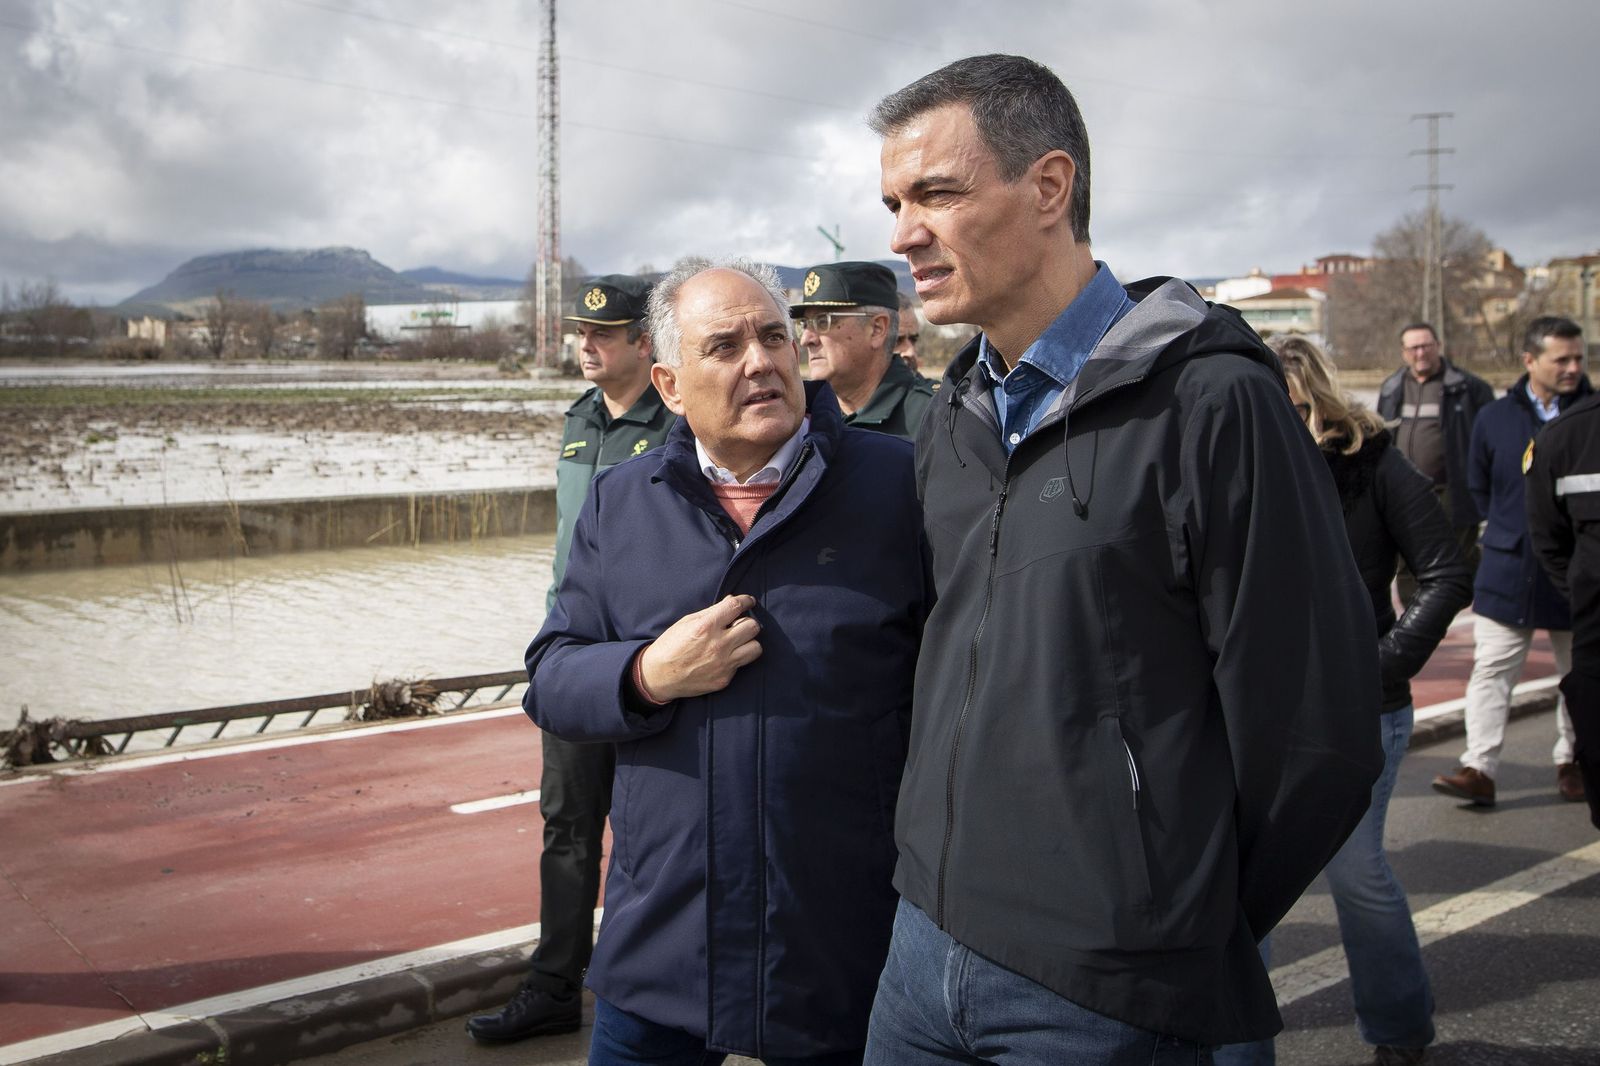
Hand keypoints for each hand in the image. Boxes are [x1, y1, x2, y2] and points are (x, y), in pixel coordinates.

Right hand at [638, 594, 761, 701]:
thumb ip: (712, 611)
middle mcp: (718, 645)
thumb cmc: (670, 646)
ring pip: (756, 647)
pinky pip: (741, 664)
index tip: (748, 601)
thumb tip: (731, 600)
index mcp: (706, 626)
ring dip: (748, 642)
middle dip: (748, 622)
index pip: (736, 607)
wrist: (658, 676)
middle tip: (740, 624)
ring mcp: (723, 664)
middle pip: (752, 627)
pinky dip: (736, 658)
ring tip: (738, 642)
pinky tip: (724, 657)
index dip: (746, 601)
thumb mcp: (686, 622)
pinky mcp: (724, 679)